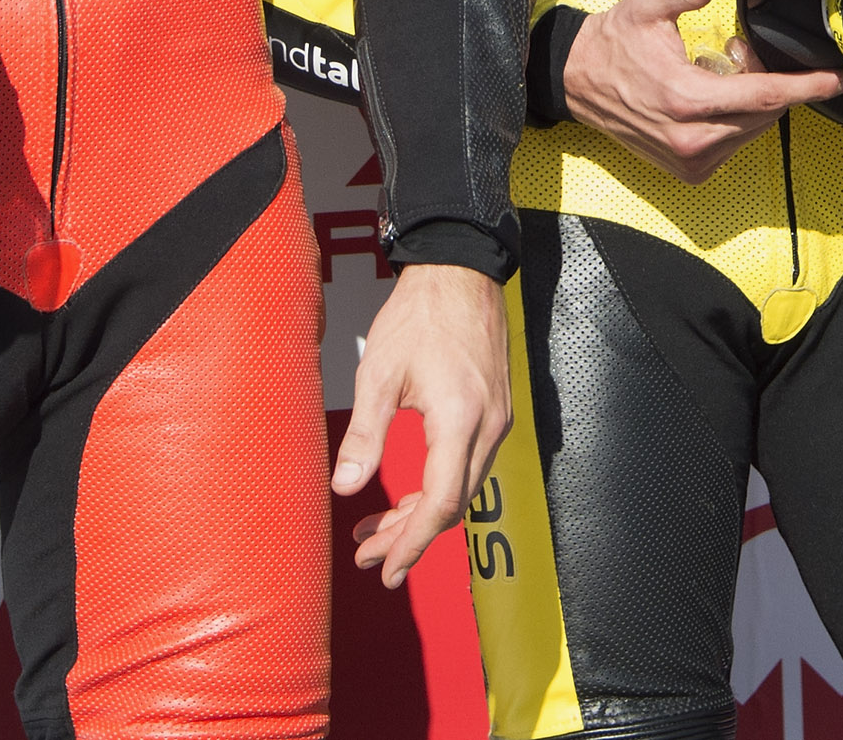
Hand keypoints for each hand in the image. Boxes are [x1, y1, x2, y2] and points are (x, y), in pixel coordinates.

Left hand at [341, 263, 510, 589]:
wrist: (459, 274)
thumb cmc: (420, 316)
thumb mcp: (380, 375)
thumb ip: (365, 435)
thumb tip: (346, 487)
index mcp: (460, 420)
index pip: (441, 503)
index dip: (412, 543)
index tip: (386, 568)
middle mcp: (487, 426)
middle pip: (453, 505)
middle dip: (410, 536)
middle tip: (368, 553)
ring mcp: (497, 420)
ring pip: (462, 488)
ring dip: (421, 514)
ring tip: (378, 527)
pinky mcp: (494, 411)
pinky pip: (469, 466)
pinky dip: (438, 487)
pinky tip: (408, 491)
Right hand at [561, 0, 842, 183]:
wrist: (578, 81)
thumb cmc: (615, 41)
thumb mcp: (648, 4)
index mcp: (688, 99)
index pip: (767, 95)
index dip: (810, 86)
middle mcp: (694, 139)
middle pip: (766, 112)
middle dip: (769, 78)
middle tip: (738, 48)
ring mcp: (691, 159)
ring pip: (753, 129)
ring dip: (751, 99)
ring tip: (716, 68)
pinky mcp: (689, 170)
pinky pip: (735, 141)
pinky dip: (735, 117)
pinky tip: (709, 94)